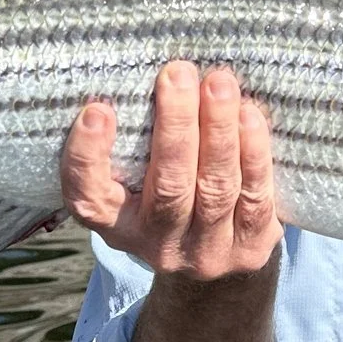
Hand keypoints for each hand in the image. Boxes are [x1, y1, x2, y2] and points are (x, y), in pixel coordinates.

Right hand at [61, 61, 281, 280]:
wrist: (215, 270)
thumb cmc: (166, 199)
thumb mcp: (134, 184)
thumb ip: (131, 144)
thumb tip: (146, 72)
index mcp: (115, 224)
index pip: (88, 197)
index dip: (88, 156)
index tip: (97, 110)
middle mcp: (157, 244)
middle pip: (168, 186)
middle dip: (176, 125)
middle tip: (177, 73)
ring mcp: (207, 251)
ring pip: (215, 187)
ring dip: (219, 129)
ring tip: (218, 82)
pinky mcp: (250, 248)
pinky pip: (254, 196)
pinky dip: (253, 152)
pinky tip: (249, 115)